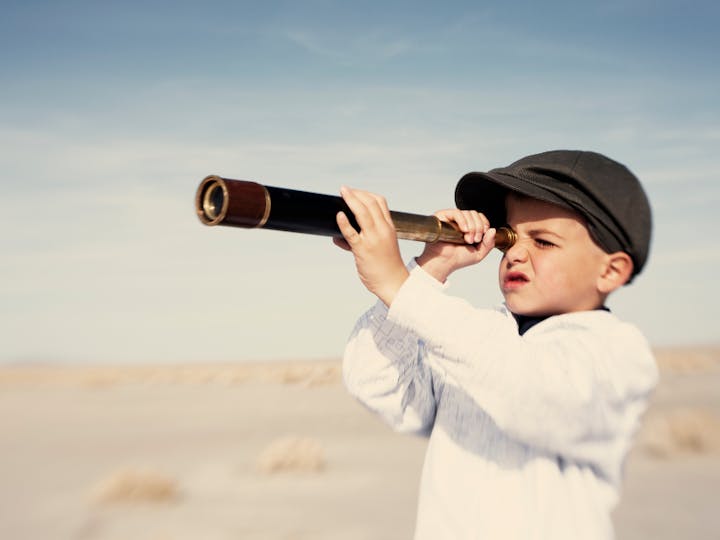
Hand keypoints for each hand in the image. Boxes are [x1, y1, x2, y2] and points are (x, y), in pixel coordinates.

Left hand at [333, 186, 408, 305]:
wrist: (393, 284)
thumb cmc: (385, 266)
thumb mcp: (380, 247)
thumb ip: (360, 240)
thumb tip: (338, 238)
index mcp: (389, 227)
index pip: (380, 202)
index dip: (366, 194)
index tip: (355, 192)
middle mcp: (383, 230)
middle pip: (370, 203)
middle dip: (356, 193)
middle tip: (344, 189)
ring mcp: (373, 240)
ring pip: (363, 213)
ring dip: (351, 200)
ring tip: (342, 193)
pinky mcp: (363, 250)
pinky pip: (352, 233)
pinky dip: (344, 222)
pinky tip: (339, 216)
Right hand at [415, 209, 495, 281]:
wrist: (444, 263)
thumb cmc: (458, 259)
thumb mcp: (479, 253)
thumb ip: (489, 243)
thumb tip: (492, 230)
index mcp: (469, 226)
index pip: (480, 216)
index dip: (484, 224)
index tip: (482, 237)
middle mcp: (460, 221)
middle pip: (475, 214)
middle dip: (478, 227)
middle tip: (474, 240)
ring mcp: (451, 218)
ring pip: (467, 213)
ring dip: (472, 227)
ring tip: (467, 240)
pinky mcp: (442, 217)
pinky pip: (456, 213)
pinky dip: (463, 221)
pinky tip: (464, 231)